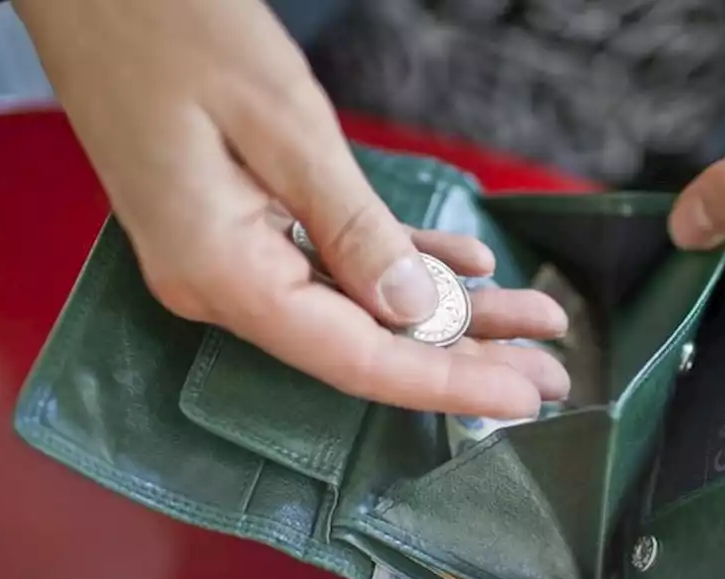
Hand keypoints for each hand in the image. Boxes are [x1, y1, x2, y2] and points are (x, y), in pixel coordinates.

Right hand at [14, 0, 569, 418]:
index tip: (522, 396)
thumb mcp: (283, 125)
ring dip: (444, 312)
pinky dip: (397, 263)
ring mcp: (226, 259)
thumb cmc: (172, 30)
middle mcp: (221, 286)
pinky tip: (464, 267)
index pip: (353, 357)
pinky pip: (331, 263)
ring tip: (531, 318)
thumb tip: (412, 308)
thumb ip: (352, 227)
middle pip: (361, 343)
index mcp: (221, 273)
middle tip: (551, 369)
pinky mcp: (237, 227)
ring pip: (356, 306)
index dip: (443, 382)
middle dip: (462, 356)